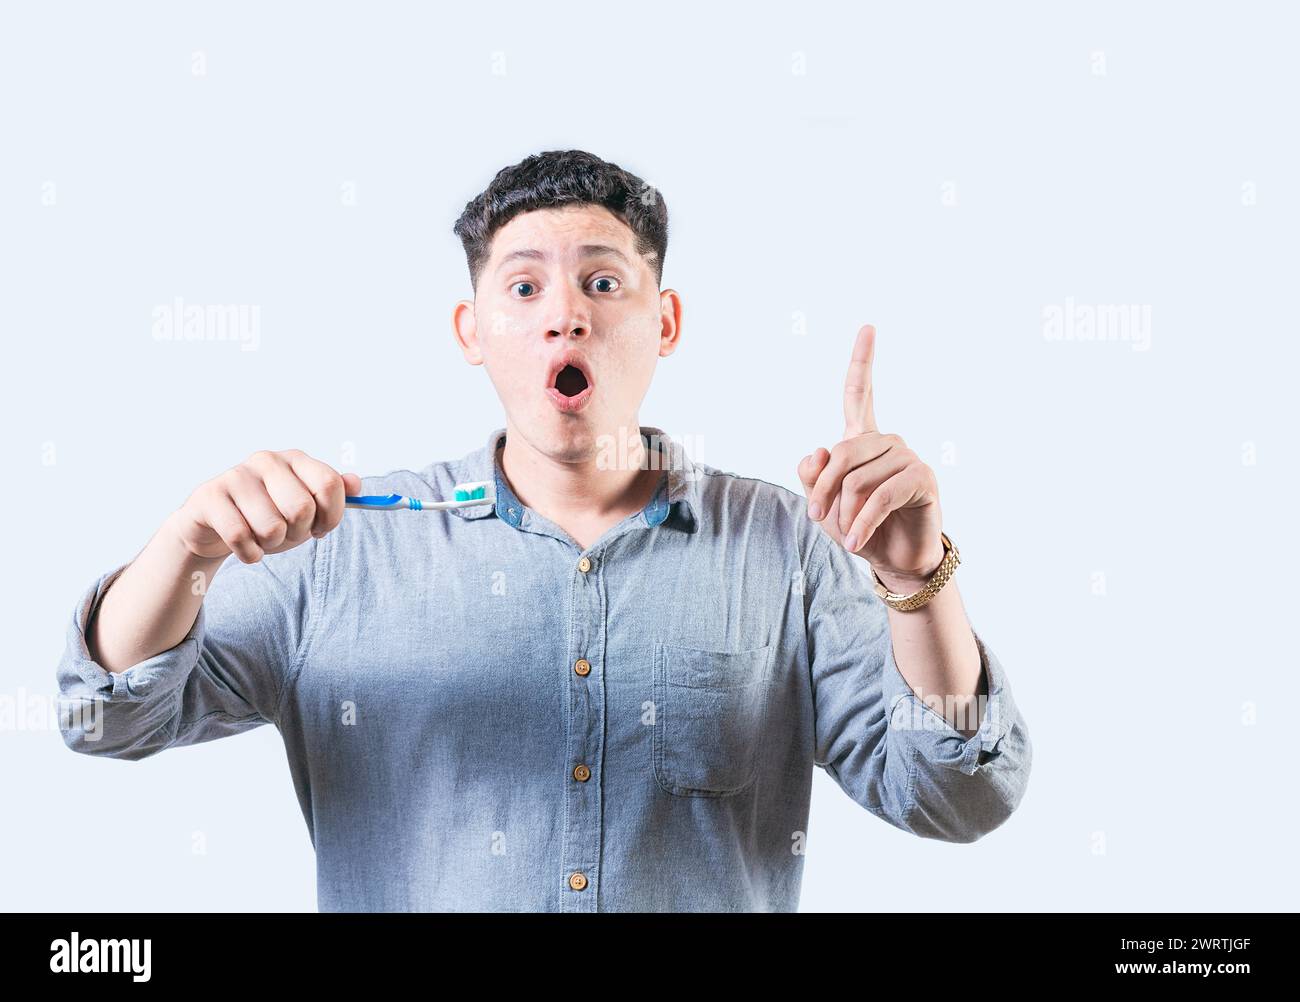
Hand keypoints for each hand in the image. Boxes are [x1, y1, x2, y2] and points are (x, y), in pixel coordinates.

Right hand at [166, 449, 361, 563]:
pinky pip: (240, 537)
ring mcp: (236, 475)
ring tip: (261, 536)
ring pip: (272, 527)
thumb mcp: (306, 507)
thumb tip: (356, 484)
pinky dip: (249, 553)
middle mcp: (266, 460)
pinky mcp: (209, 496)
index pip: (330, 484)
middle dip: (297, 533)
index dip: (331, 516)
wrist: (215, 527)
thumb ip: (333, 495)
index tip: (320, 528)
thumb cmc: (267, 516)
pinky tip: (245, 546)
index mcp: (295, 459)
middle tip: (285, 533)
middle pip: (302, 508)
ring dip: (271, 544)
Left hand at [796, 324, 945, 588]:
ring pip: (858, 479)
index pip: (860, 394)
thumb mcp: (824, 505)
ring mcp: (907, 457)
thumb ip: (813, 477)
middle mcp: (887, 441)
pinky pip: (880, 496)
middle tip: (816, 516)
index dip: (863, 361)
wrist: (894, 560)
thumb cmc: (859, 528)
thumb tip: (818, 448)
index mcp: (863, 440)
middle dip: (823, 488)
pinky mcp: (923, 478)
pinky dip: (863, 522)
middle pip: (842, 453)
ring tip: (847, 535)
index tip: (868, 327)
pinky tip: (857, 542)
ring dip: (845, 513)